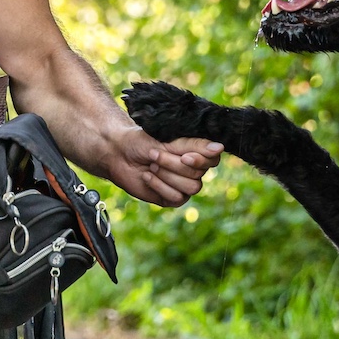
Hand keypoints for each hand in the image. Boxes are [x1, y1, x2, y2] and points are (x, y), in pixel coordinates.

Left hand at [103, 124, 223, 206]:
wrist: (118, 154)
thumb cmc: (143, 142)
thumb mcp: (169, 140)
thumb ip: (195, 145)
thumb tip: (219, 148)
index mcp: (195, 152)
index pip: (212, 160)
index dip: (199, 161)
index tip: (184, 156)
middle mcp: (193, 170)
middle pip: (197, 174)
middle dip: (172, 164)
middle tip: (153, 155)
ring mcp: (183, 185)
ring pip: (190, 188)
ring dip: (166, 175)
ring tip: (151, 165)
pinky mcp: (171, 198)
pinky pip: (176, 197)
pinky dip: (159, 185)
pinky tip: (147, 176)